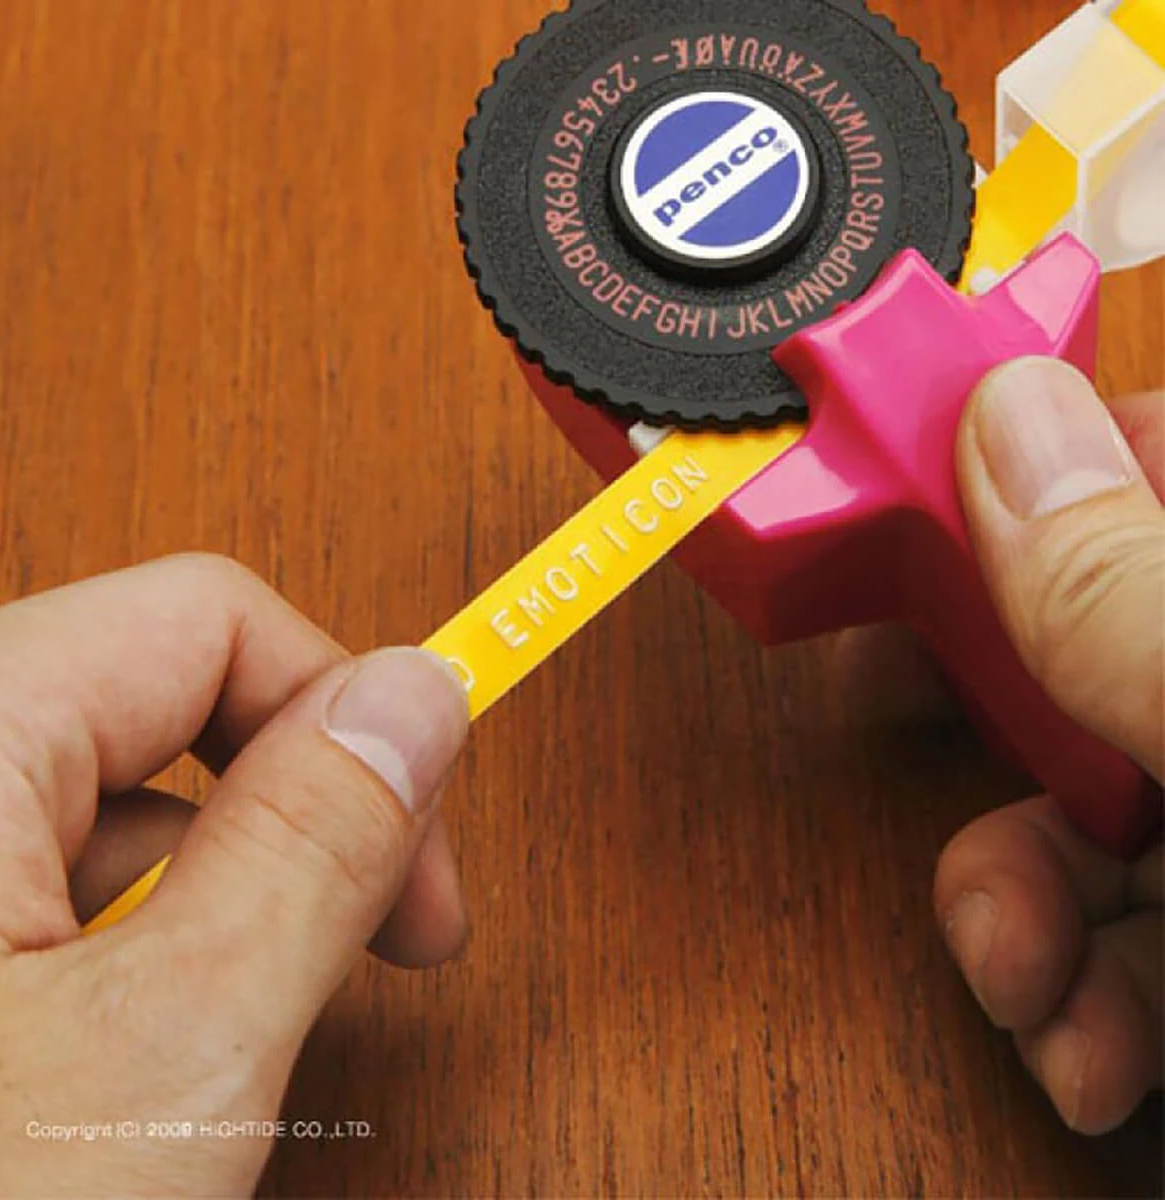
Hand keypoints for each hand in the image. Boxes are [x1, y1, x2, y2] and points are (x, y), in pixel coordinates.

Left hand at [0, 555, 469, 1195]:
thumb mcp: (166, 1051)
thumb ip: (316, 840)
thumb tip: (421, 693)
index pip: (207, 621)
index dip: (344, 711)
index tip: (424, 844)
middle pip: (170, 709)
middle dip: (297, 818)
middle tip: (377, 943)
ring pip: (122, 814)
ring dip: (221, 906)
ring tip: (238, 1046)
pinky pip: (56, 893)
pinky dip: (138, 959)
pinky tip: (144, 1067)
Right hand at [938, 359, 1162, 1132]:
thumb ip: (1137, 594)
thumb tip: (1007, 429)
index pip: (1160, 458)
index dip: (1032, 486)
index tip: (927, 539)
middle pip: (1096, 646)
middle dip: (997, 730)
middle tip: (930, 743)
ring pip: (1096, 805)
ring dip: (1018, 897)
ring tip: (1017, 973)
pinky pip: (1125, 927)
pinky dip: (1071, 987)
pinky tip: (1079, 1045)